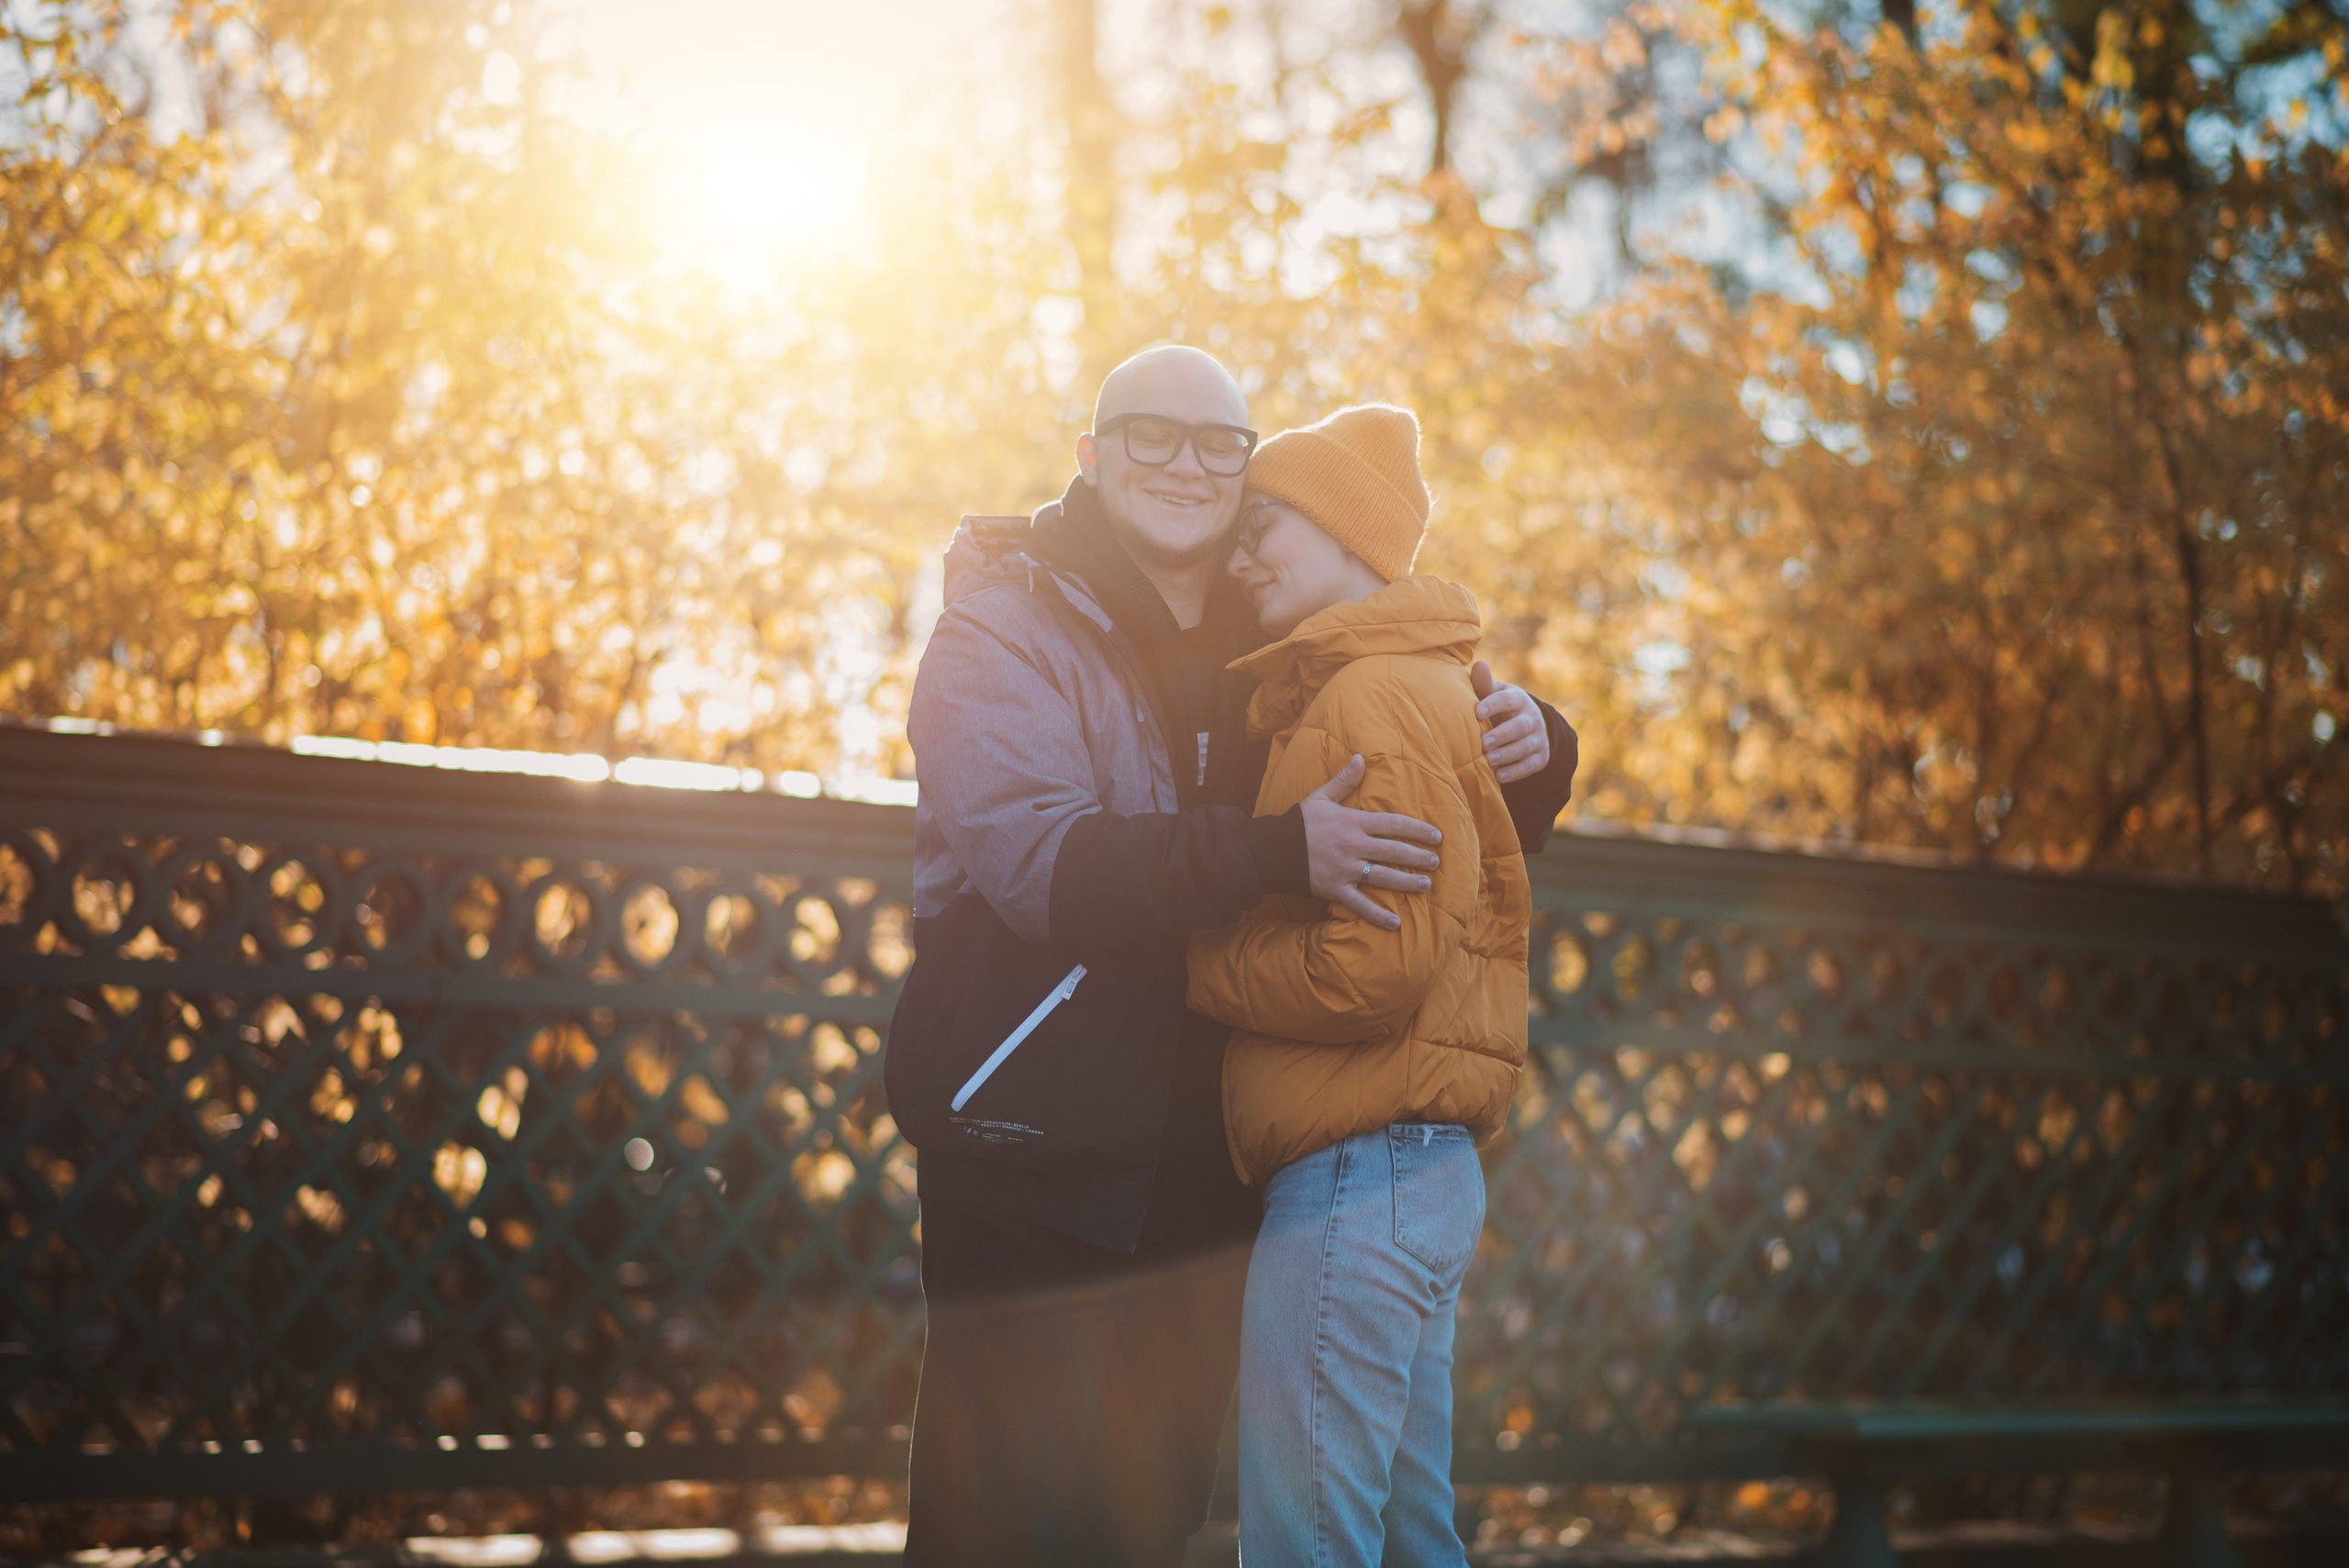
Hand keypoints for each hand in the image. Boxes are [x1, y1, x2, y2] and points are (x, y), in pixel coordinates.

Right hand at [1300, 755, 1440, 930]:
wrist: (1271, 849)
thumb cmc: (1300, 822)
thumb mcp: (1321, 797)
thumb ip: (1344, 780)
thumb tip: (1361, 758)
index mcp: (1352, 821)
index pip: (1393, 823)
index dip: (1417, 829)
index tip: (1436, 835)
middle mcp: (1353, 846)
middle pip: (1393, 851)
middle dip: (1418, 856)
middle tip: (1436, 861)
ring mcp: (1345, 869)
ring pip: (1383, 877)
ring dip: (1406, 882)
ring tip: (1426, 884)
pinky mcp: (1335, 889)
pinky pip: (1360, 904)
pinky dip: (1378, 915)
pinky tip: (1396, 923)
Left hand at [1472, 661, 1549, 783]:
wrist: (1526, 724)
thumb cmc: (1500, 706)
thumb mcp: (1494, 693)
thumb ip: (1483, 684)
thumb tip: (1478, 665)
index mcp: (1518, 699)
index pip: (1507, 699)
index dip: (1493, 705)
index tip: (1477, 712)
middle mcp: (1532, 718)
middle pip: (1520, 726)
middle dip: (1502, 734)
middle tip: (1484, 743)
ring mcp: (1538, 738)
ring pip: (1526, 747)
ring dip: (1508, 754)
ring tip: (1489, 760)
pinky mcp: (1541, 757)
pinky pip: (1531, 766)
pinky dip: (1516, 772)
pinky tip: (1499, 776)